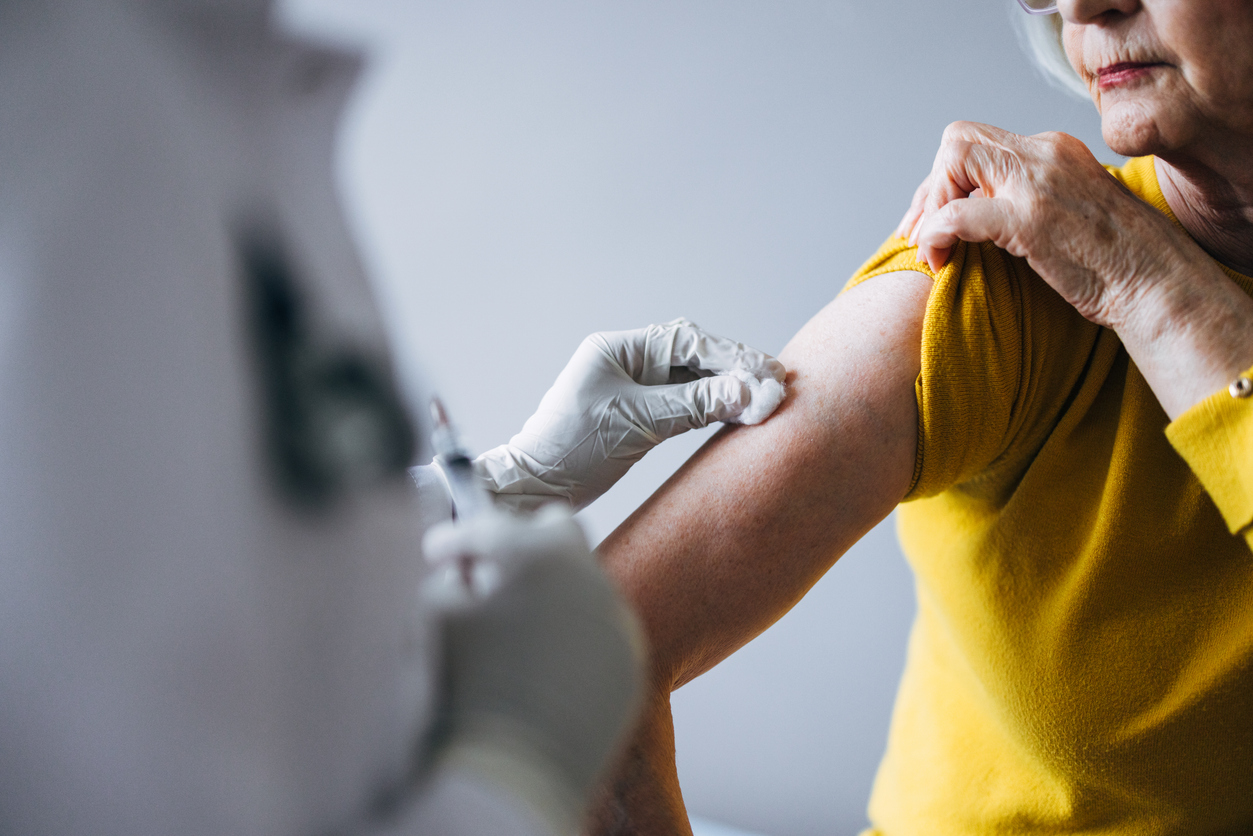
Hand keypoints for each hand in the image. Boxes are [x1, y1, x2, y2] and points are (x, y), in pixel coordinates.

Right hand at [421, 508, 644, 834]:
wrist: (516, 774)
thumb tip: (458, 575)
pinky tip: (545, 662)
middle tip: (490, 575)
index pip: (488, 527)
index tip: (441, 555)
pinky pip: (602, 628)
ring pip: (583, 580)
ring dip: (551, 590)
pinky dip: (575, 634)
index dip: (454, 541)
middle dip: (520, 542)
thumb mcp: (434, 621)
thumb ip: (444, 581)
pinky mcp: (630, 659)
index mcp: (534, 554)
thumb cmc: (466, 693)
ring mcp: (616, 617)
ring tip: (517, 624)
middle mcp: (585, 575)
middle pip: (555, 528)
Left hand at [475, 318, 786, 510]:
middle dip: (738, 369)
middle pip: (696, 355)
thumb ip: (693, 405)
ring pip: (695, 379)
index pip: (688, 342)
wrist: (535, 488)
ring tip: (769, 399)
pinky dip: (713, 406)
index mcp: (620, 348)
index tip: (767, 375)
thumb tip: (749, 393)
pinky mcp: (640, 413)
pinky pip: (686, 402)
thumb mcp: (636, 423)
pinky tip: (740, 413)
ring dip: (730, 388)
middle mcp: (629, 360)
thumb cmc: (572, 451)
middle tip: (779, 384)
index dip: (732, 357)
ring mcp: (635, 386)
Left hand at [897, 121, 1252, 418]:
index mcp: (1055, 151)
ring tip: (928, 247)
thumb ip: (1032, 200)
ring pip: (954, 161)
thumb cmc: (1116, 264)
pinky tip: (939, 259)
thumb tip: (984, 215)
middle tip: (918, 232)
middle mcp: (1046, 154)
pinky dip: (936, 233)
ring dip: (929, 206)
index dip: (944, 180)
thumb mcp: (1072, 213)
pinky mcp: (1030, 220)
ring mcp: (1039, 183)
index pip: (978, 143)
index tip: (933, 220)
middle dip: (929, 188)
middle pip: (958, 141)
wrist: (1158, 285)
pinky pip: (958, 213)